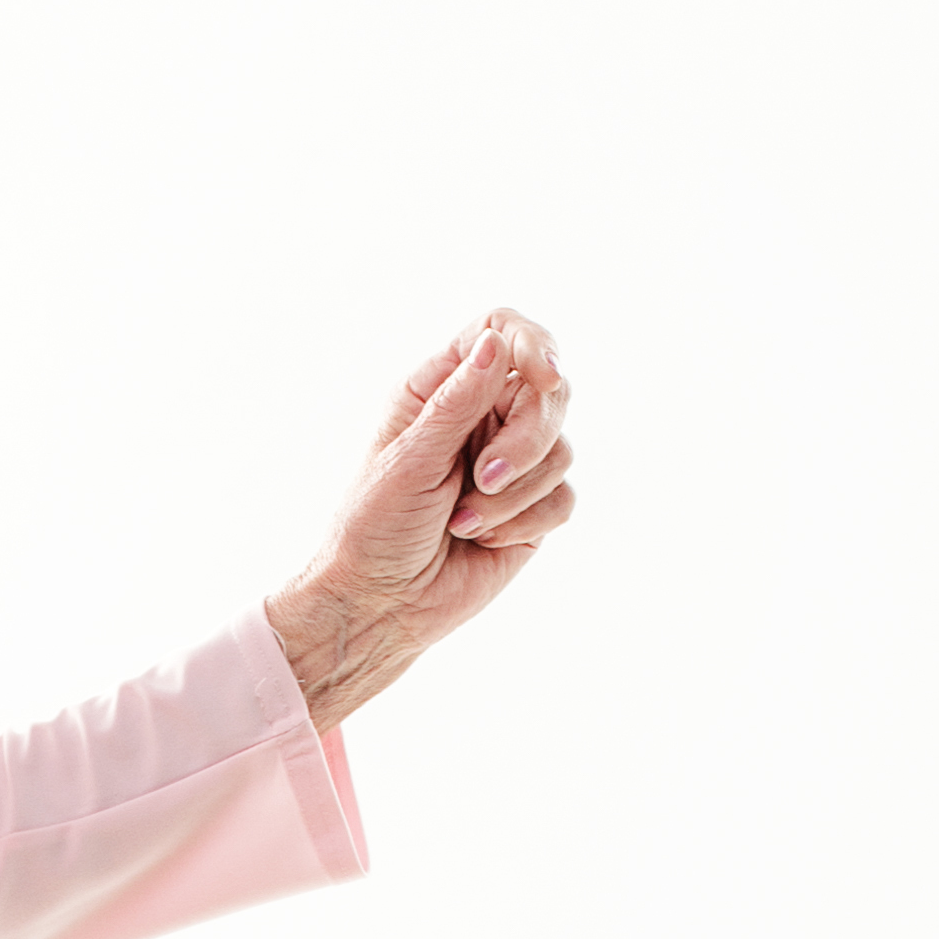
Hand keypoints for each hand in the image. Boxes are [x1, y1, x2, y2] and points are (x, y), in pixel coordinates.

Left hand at [266, 309, 571, 729]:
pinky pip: (563, 497)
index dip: (533, 344)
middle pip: (549, 392)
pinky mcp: (531, 509)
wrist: (379, 606)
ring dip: (514, 493)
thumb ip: (458, 402)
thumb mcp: (410, 460)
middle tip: (483, 479)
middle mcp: (480, 417)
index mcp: (439, 390)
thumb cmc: (375, 529)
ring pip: (561, 449)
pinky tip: (483, 539)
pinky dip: (525, 520)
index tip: (547, 375)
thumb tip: (497, 341)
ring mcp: (510, 464)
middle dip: (526, 439)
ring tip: (463, 522)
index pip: (502, 332)